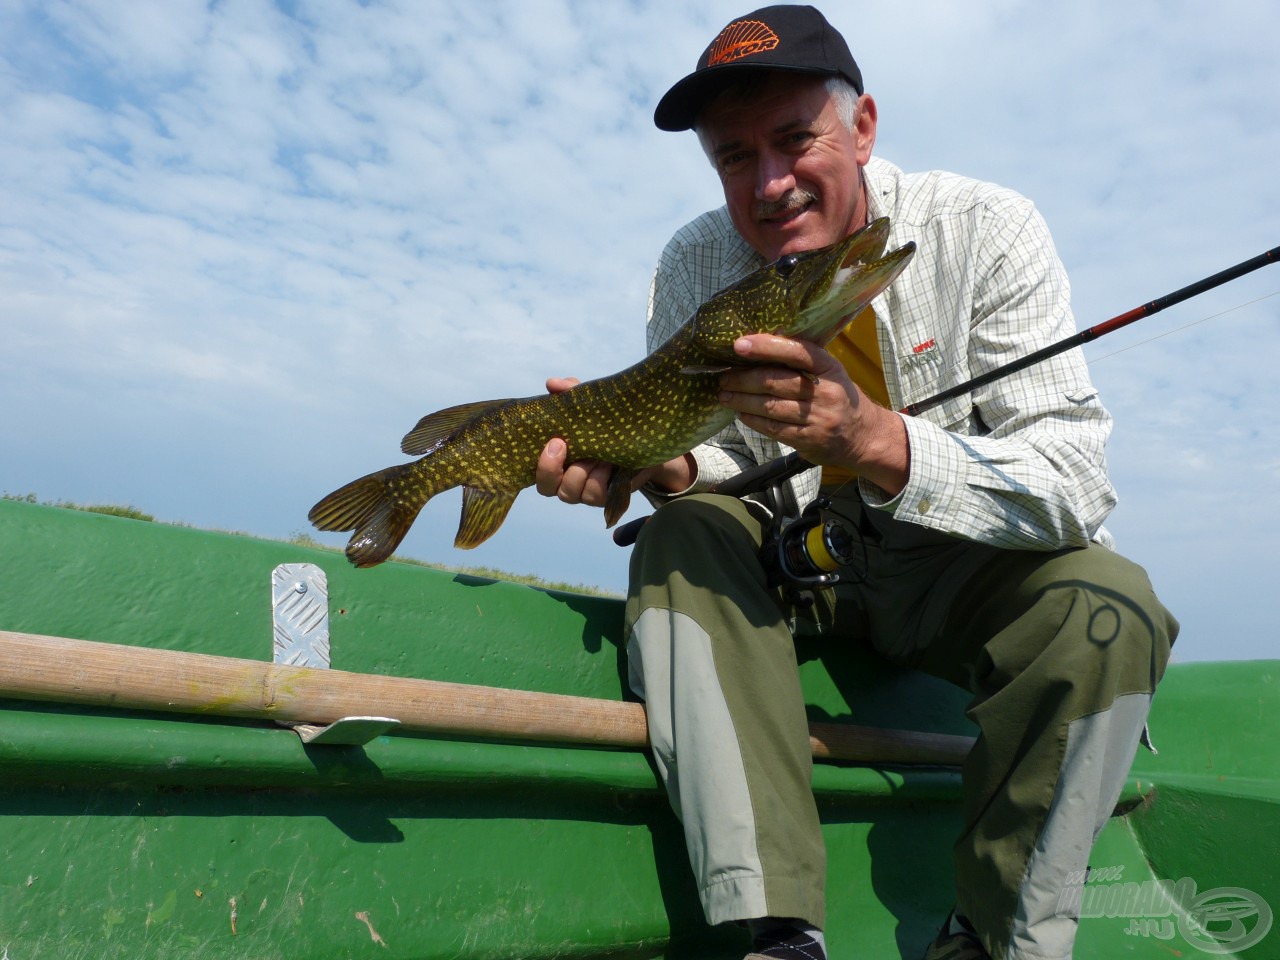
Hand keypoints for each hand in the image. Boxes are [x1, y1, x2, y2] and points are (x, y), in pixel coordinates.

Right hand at [534, 378, 695, 509]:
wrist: (645, 435)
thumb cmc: (610, 420)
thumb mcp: (591, 404)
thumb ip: (570, 393)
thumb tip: (552, 383)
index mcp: (557, 460)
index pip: (535, 473)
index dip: (540, 464)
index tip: (554, 441)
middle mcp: (567, 479)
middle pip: (548, 489)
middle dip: (552, 470)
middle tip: (565, 445)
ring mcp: (587, 490)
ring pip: (572, 493)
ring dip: (582, 473)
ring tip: (598, 454)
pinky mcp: (608, 495)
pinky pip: (598, 497)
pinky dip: (602, 478)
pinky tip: (613, 462)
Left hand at [717, 335, 908, 495]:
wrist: (864, 436)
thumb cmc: (837, 396)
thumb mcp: (829, 373)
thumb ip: (800, 363)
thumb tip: (754, 350)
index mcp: (829, 367)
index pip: (796, 351)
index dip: (765, 346)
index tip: (738, 345)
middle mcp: (826, 391)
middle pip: (775, 381)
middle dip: (743, 378)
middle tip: (722, 376)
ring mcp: (818, 417)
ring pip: (770, 406)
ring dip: (741, 400)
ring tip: (724, 394)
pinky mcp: (809, 440)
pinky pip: (773, 428)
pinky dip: (752, 419)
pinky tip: (741, 412)